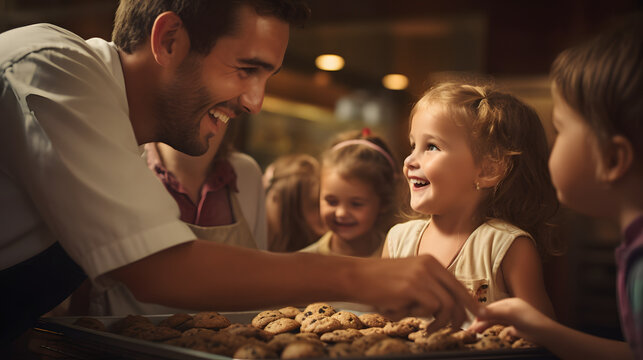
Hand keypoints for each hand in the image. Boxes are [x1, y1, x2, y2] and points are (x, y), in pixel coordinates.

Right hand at [354, 255, 481, 330]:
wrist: (355, 276)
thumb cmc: (378, 281)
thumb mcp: (408, 277)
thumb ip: (427, 287)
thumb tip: (447, 309)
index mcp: (430, 261)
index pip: (457, 283)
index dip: (469, 301)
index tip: (479, 315)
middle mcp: (429, 265)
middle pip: (458, 294)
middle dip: (462, 315)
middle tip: (460, 329)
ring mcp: (421, 275)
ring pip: (447, 304)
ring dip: (443, 322)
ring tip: (432, 329)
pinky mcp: (412, 287)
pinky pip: (431, 308)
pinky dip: (426, 319)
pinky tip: (416, 321)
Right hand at [469, 297, 554, 342]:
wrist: (546, 334)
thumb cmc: (530, 321)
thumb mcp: (510, 314)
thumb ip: (494, 312)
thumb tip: (478, 311)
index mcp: (510, 303)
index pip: (491, 307)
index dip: (480, 314)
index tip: (471, 321)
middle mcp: (512, 309)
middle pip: (492, 315)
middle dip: (481, 321)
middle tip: (471, 330)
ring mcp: (515, 319)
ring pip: (496, 322)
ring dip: (486, 326)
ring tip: (477, 332)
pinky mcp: (518, 328)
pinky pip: (503, 328)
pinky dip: (495, 330)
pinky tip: (490, 333)